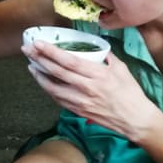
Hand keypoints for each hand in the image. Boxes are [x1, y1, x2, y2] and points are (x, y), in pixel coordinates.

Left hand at [21, 41, 158, 140]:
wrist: (135, 119)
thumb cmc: (131, 93)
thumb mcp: (122, 69)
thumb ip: (107, 57)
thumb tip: (97, 48)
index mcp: (98, 74)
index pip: (69, 61)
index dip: (52, 52)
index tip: (39, 43)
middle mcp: (86, 88)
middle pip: (57, 72)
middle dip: (39, 59)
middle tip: (27, 49)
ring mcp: (81, 101)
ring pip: (53, 87)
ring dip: (39, 75)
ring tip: (31, 65)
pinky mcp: (78, 111)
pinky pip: (59, 99)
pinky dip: (49, 89)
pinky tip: (44, 82)